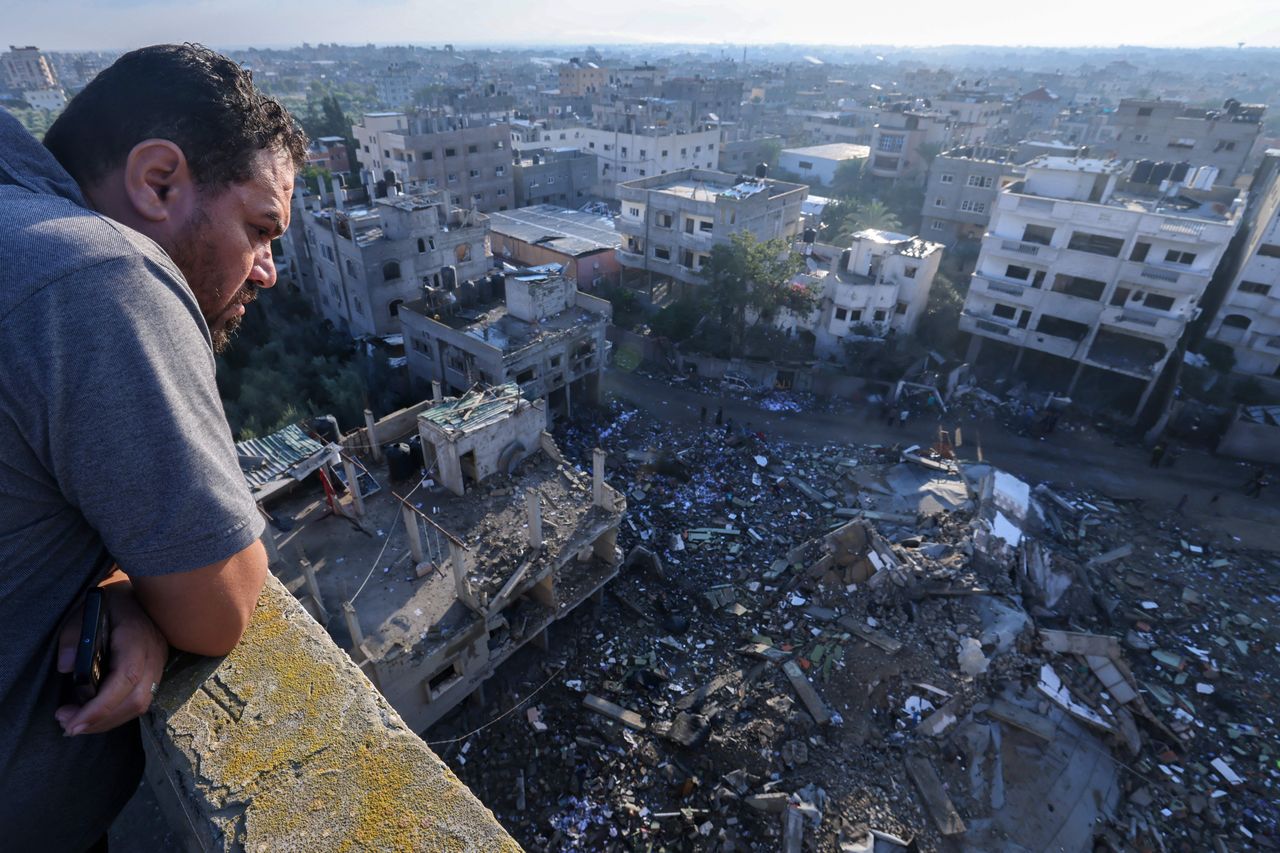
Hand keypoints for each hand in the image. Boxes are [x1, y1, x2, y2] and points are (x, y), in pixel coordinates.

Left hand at [55, 576, 168, 735]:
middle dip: (100, 720)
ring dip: (108, 720)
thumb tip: (65, 667)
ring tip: (76, 722)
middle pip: (135, 700)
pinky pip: (140, 698)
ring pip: (140, 704)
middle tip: (67, 726)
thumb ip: (73, 637)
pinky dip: (117, 711)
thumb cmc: (109, 602)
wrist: (140, 592)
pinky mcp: (156, 670)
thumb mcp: (84, 611)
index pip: (125, 679)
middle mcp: (153, 653)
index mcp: (135, 636)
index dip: (101, 707)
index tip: (72, 723)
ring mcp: (159, 663)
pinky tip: (95, 712)